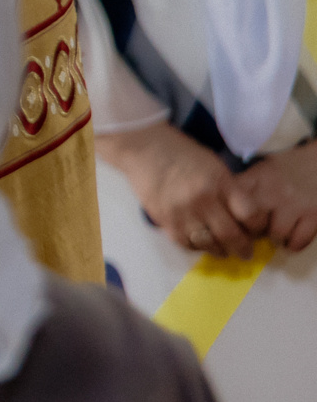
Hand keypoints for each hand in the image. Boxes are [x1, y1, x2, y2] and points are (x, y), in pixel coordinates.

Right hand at [99, 122, 257, 257]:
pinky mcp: (165, 220)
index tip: (256, 230)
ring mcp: (182, 212)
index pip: (249, 215)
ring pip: (208, 244)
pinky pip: (185, 243)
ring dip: (220, 251)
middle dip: (242, 248)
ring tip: (223, 250)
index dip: (257, 227)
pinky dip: (196, 247)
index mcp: (220, 183)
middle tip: (245, 252)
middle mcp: (203, 200)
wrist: (144, 149)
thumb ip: (229, 189)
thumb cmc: (183, 153)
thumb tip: (243, 215)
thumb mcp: (214, 165)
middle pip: (231, 235)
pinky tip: (200, 243)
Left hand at [227, 141, 316, 252]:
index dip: (228, 217)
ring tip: (276, 234)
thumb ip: (243, 187)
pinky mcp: (313, 214)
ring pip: (274, 235)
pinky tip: (292, 238)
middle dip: (250, 232)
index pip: (231, 201)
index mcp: (255, 178)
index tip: (230, 223)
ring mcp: (294, 203)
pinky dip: (293, 244)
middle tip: (254, 233)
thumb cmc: (287, 168)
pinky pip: (297, 241)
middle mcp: (272, 191)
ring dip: (274, 239)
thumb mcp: (261, 170)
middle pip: (250, 222)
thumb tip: (220, 209)